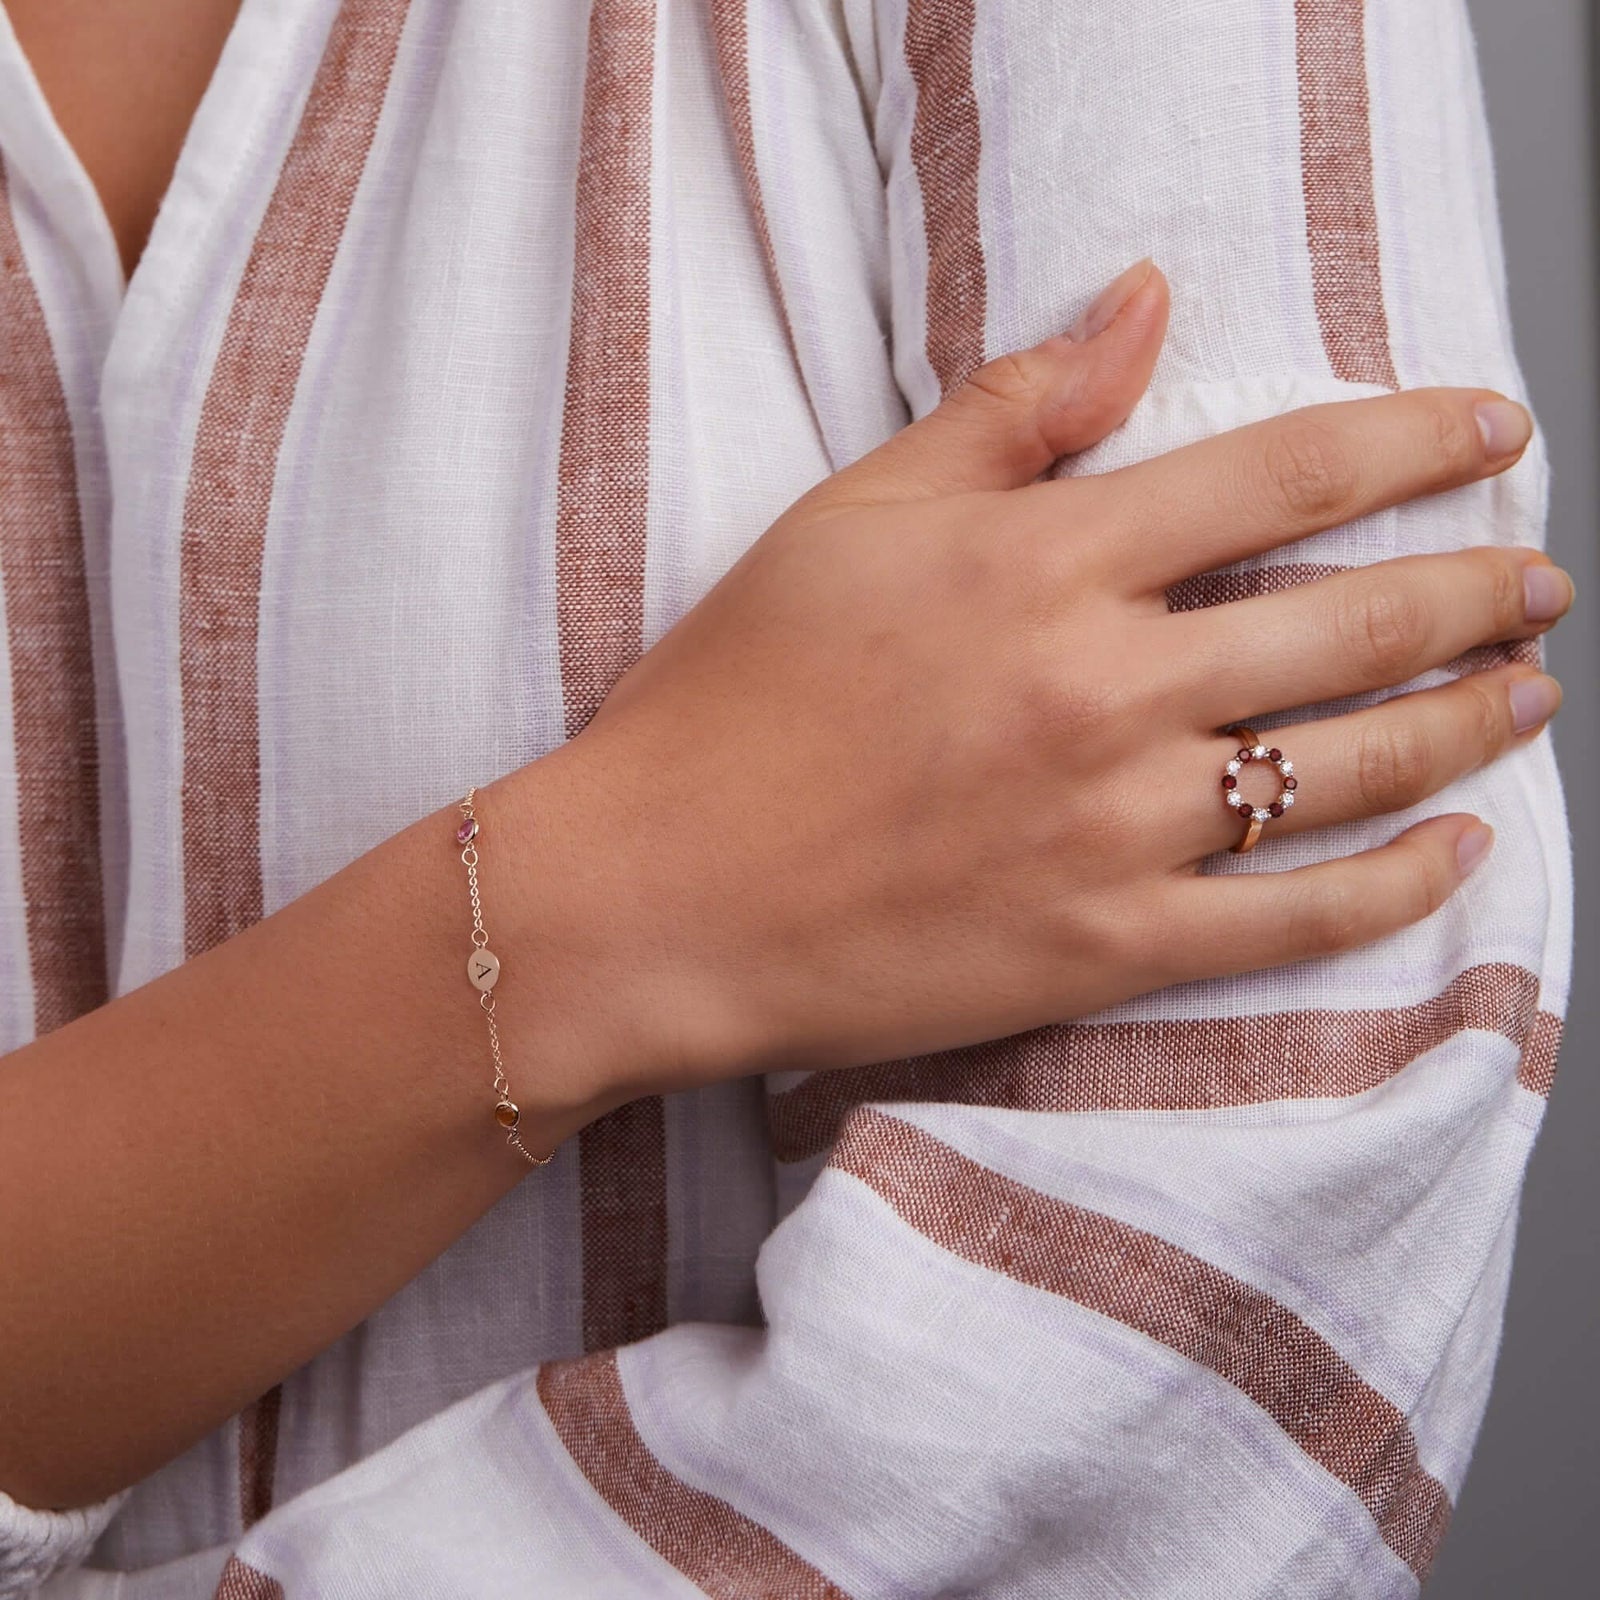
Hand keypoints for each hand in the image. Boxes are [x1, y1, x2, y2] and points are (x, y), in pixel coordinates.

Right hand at [506, 260, 1570, 1103]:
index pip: (1285, 478)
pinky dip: (1399, 885)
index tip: (1490, 432)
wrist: (658, 891)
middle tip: (1539, 579)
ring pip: (1351, 768)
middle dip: (1477, 589)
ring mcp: (1116, 827)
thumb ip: (1011, 409)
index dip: (1413, 443)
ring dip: (1465, 722)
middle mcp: (1106, 688)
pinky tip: (1457, 851)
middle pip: (1355, 625)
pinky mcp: (1105, 949)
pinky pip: (1295, 919)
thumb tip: (1142, 304)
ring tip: (1525, 694)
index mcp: (1046, 564)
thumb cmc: (734, 697)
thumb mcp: (854, 517)